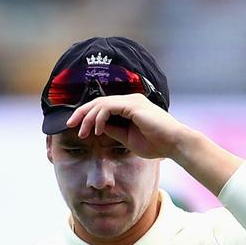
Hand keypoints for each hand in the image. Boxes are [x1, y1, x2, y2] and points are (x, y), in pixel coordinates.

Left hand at [66, 94, 189, 159]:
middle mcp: (130, 100)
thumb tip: (97, 127)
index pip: (103, 106)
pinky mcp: (132, 105)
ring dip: (88, 117)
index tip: (78, 128)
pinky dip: (99, 118)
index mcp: (130, 107)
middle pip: (98, 101)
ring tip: (83, 132)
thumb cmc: (156, 144)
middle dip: (81, 113)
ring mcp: (131, 100)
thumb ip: (113, 130)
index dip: (87, 115)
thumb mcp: (127, 138)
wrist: (175, 144)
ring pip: (100, 103)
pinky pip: (108, 107)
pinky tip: (97, 130)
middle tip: (70, 125)